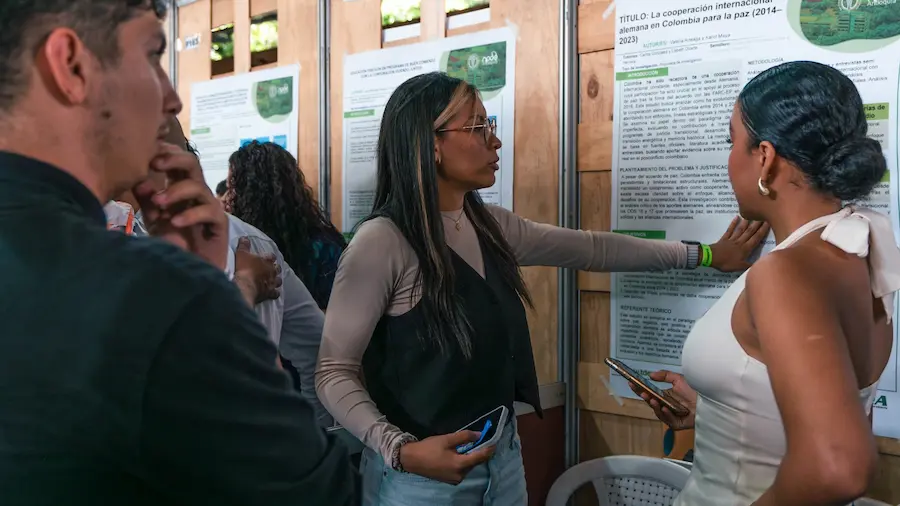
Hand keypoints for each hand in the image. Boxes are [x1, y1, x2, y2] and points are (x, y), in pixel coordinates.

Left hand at [134, 143, 228, 269]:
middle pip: (192, 163)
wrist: (189, 273)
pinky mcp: (219, 222)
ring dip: (175, 191)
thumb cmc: (174, 245)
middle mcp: (196, 193)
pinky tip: (175, 223)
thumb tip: (138, 180)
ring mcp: (209, 206)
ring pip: (197, 186)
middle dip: (173, 159)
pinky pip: (208, 211)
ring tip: (158, 203)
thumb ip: (147, 200)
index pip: (175, 161)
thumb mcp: (153, 220)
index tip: (145, 150)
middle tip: (154, 163)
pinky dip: (190, 215)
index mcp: (179, 188)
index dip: (163, 152)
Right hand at [234, 237, 281, 303]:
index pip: (271, 257)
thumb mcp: (241, 254)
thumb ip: (244, 245)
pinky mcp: (269, 293)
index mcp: (266, 261)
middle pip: (277, 269)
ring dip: (277, 280)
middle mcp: (271, 271)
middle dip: (275, 268)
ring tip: (274, 281)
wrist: (245, 286)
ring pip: (278, 281)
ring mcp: (272, 283)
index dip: (270, 257)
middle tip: (272, 269)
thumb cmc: (243, 268)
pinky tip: (274, 293)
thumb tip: (245, 237)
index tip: (270, 258)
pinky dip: (275, 293)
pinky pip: (275, 293)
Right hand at [399, 431, 495, 483]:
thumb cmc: (429, 448)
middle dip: (479, 452)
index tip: (494, 442)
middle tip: (480, 441)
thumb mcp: (447, 439)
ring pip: (468, 466)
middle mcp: (460, 475)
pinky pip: (461, 470)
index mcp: (460, 465)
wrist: (411, 459)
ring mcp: (454, 479)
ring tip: (467, 447)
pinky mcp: (450, 480)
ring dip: (470, 457)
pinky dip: (463, 462)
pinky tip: (458, 454)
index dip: (488, 449)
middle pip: (474, 462)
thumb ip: (464, 437)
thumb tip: (479, 435)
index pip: (480, 457)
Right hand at [630, 370, 696, 430]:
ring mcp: (670, 416)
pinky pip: (668, 420)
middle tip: (641, 392)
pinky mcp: (676, 424)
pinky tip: (665, 408)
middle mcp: (666, 406)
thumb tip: (650, 374)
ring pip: (658, 412)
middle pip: (651, 403)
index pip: (649, 393)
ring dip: (654, 406)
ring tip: (652, 400)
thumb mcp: (678, 379)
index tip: (631, 383)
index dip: (640, 388)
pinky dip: (666, 414)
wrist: (708, 401)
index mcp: (665, 396)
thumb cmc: (695, 390)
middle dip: (645, 397)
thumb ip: (665, 375)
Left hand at [708, 217, 769, 271]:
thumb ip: (750, 265)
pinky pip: (730, 230)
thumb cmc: (726, 263)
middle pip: (750, 232)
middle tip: (763, 216)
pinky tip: (736, 217)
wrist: (711, 257)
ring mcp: (732, 239)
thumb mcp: (740, 267)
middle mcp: (740, 242)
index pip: (756, 238)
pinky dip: (733, 224)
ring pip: (741, 229)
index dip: (763, 231)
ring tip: (752, 215)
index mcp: (745, 249)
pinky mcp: (724, 238)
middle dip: (757, 224)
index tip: (768, 223)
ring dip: (747, 222)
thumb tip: (761, 263)